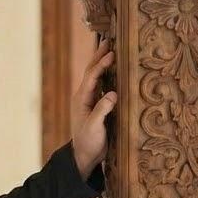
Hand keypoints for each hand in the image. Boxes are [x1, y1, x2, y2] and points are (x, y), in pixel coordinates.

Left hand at [70, 38, 116, 180]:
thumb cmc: (88, 142)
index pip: (91, 76)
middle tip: (108, 41)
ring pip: (97, 77)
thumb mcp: (95, 127)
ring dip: (103, 63)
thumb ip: (102, 110)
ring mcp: (91, 101)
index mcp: (81, 99)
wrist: (84, 156)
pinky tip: (116, 71)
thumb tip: (113, 93)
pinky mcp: (98, 106)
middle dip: (99, 56)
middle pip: (92, 72)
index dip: (101, 64)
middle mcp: (84, 97)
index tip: (112, 53)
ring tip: (111, 50)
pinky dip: (108, 76)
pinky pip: (103, 86)